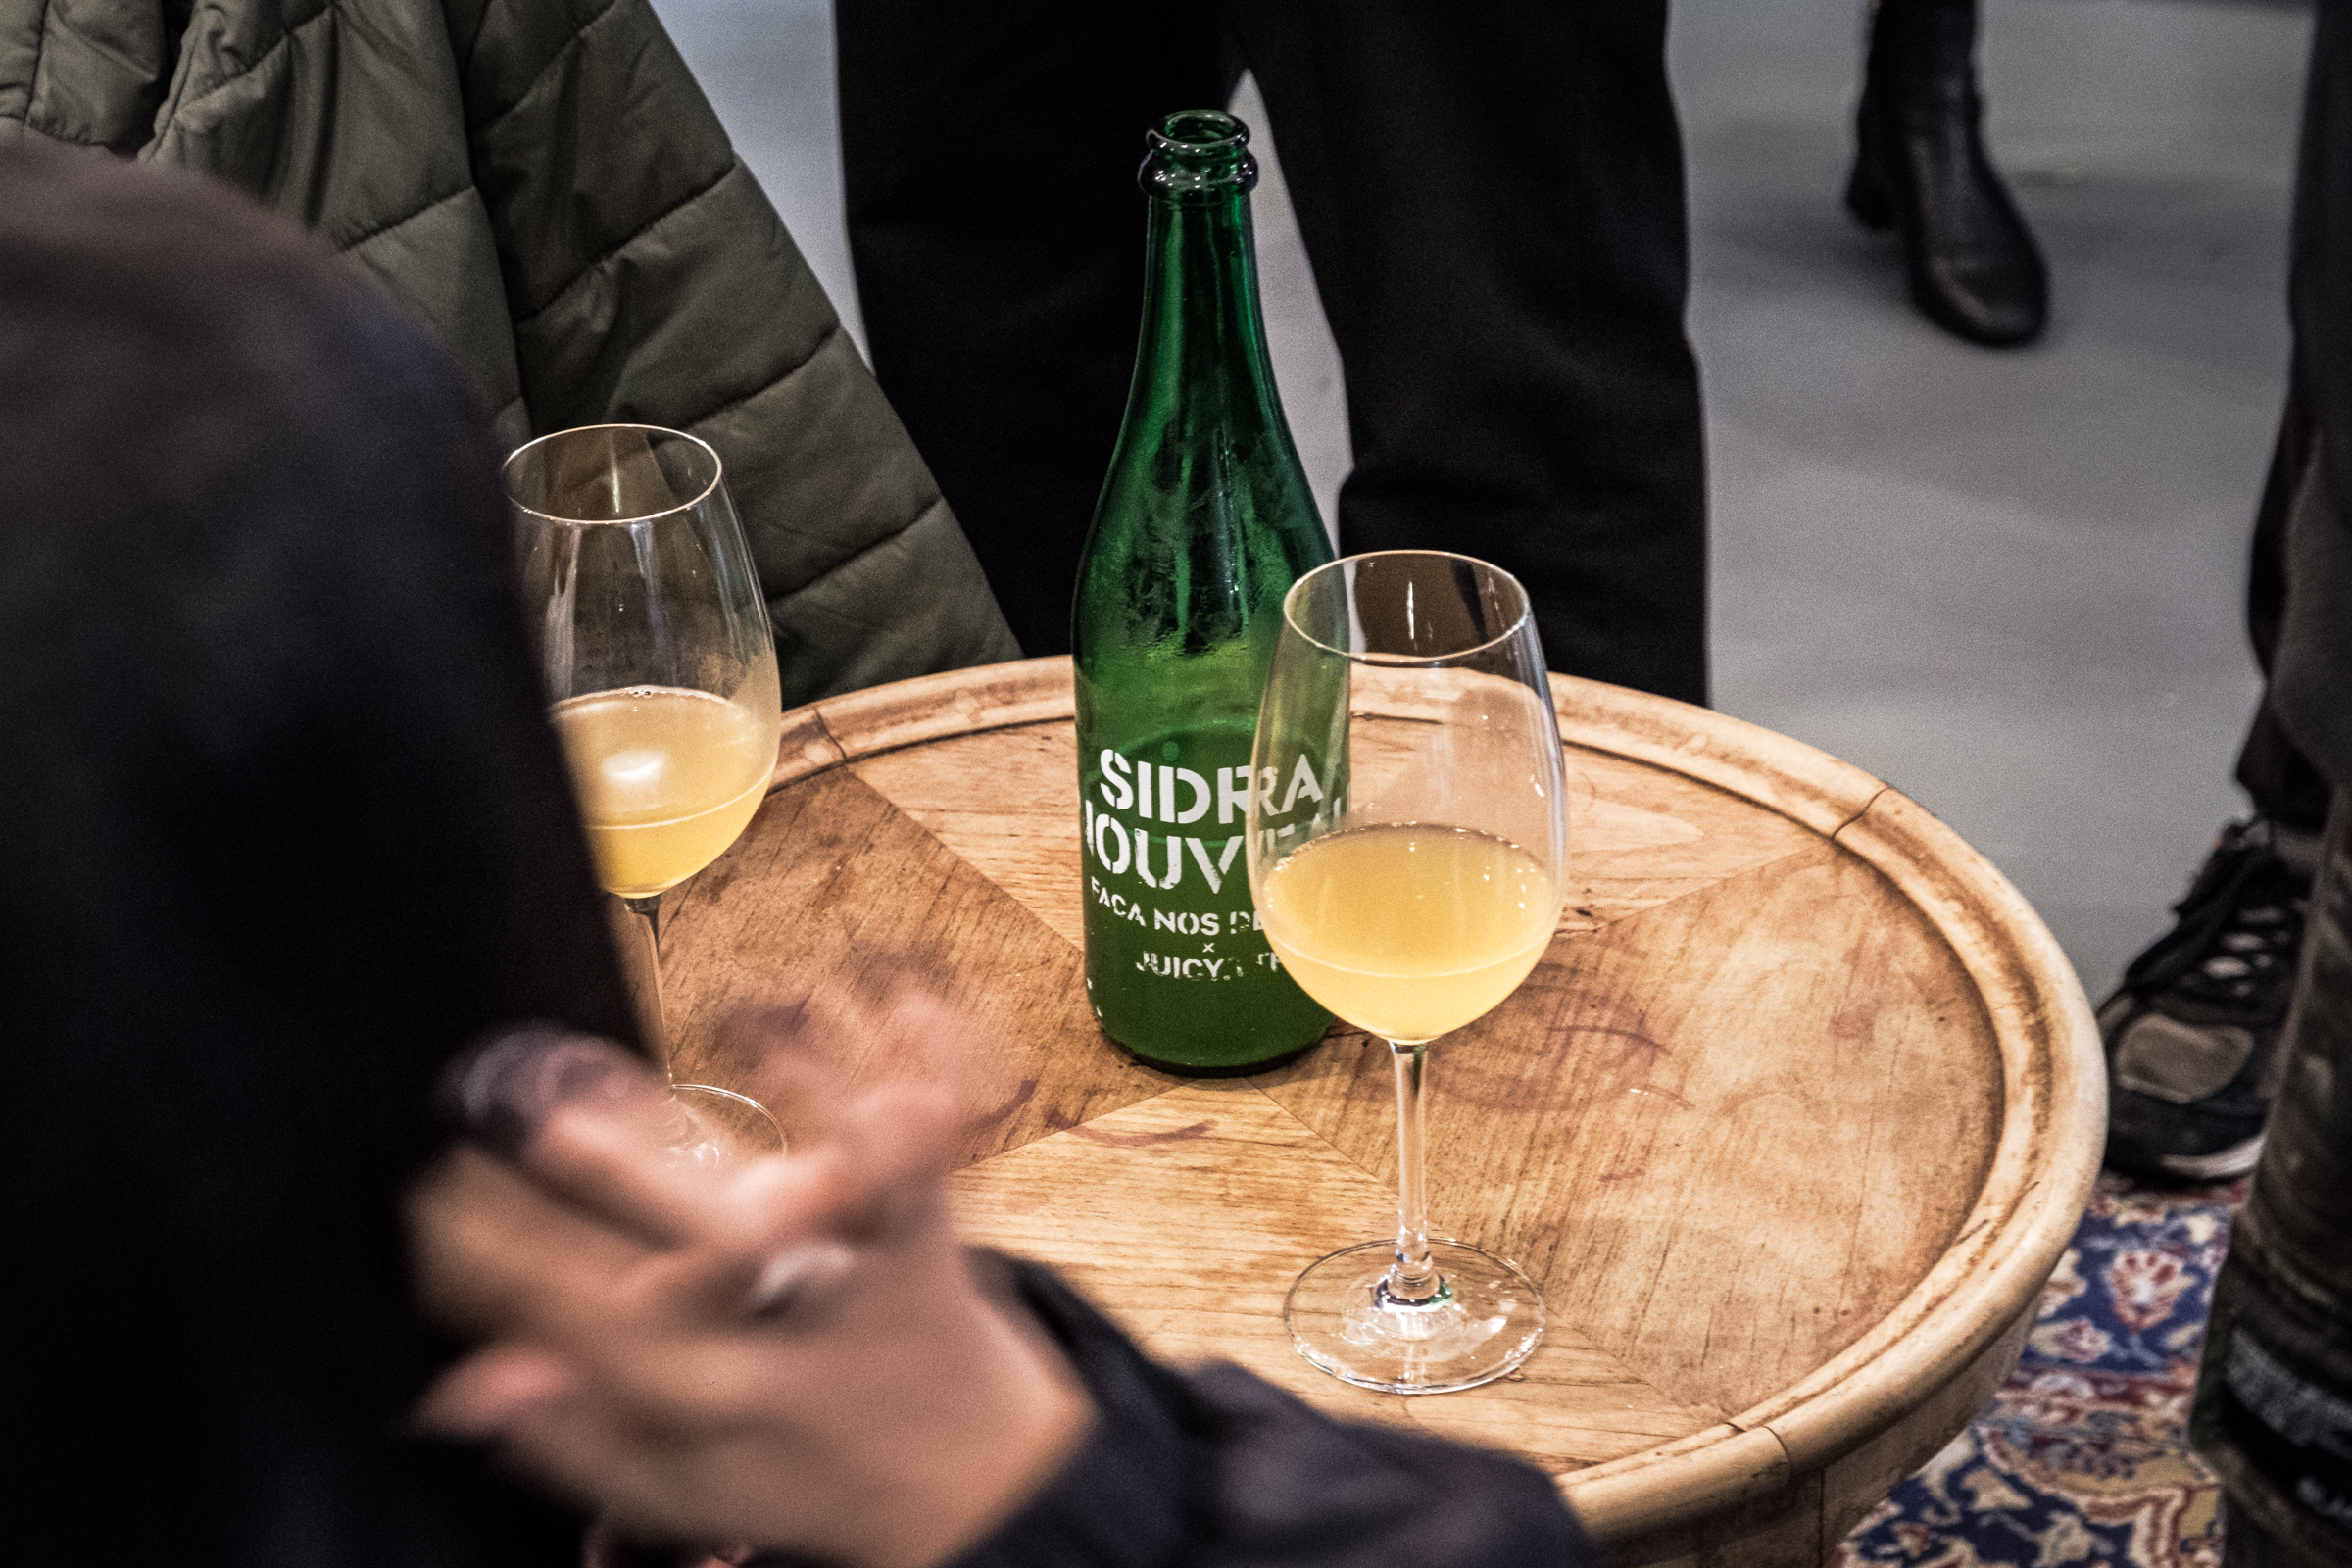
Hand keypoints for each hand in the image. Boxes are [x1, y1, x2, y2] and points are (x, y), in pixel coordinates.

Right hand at [406, 987, 1093, 1567]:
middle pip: (716, 1254)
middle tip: (550, 1122)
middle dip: (629, 1180)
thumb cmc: (798, 1458)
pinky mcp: (940, 1231)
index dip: (504, 1264)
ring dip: (814, 1088)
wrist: (970, 1478)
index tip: (441, 1194)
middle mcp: (801, 1334)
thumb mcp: (679, 1484)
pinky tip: (908, 995)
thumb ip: (571, 1435)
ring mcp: (877, 1275)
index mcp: (722, 1400)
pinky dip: (943, 1063)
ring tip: (752, 1005)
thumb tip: (460, 1388)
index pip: (594, 1327)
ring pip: (855, 1188)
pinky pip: (948, 1146)